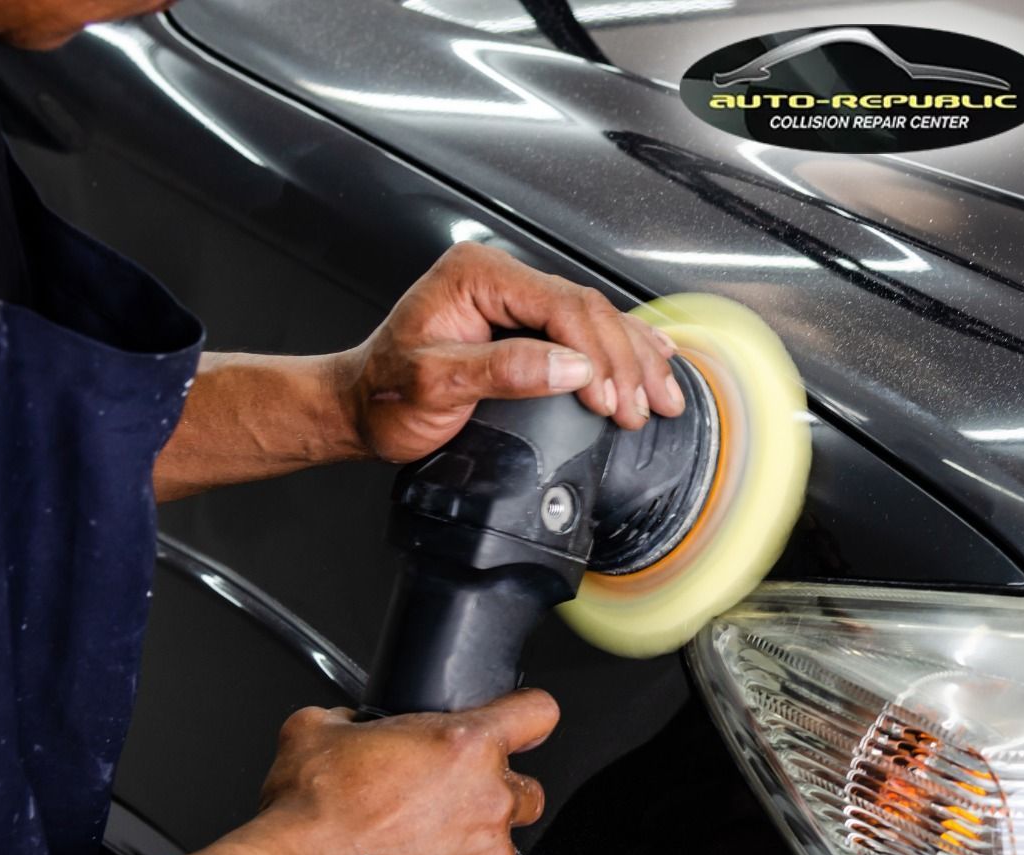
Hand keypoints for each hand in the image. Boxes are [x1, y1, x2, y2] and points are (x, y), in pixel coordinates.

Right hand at [254, 689, 557, 854]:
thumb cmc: (311, 811)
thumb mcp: (318, 729)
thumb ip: (350, 719)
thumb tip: (349, 724)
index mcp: (465, 744)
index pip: (536, 714)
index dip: (528, 717)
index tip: (523, 727)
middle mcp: (489, 798)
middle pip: (525, 789)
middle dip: (494, 793)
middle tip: (445, 803)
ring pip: (501, 844)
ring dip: (470, 844)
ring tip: (418, 850)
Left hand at [339, 242, 684, 461]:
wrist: (360, 408)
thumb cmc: (384, 395)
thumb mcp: (435, 386)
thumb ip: (504, 371)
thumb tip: (572, 367)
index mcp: (476, 277)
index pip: (560, 306)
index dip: (597, 354)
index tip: (612, 400)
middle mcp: (497, 278)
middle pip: (586, 310)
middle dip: (626, 361)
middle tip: (648, 406)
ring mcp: (511, 299)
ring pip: (593, 318)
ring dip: (633, 357)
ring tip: (663, 393)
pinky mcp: (519, 323)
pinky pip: (580, 329)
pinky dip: (618, 350)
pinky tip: (648, 359)